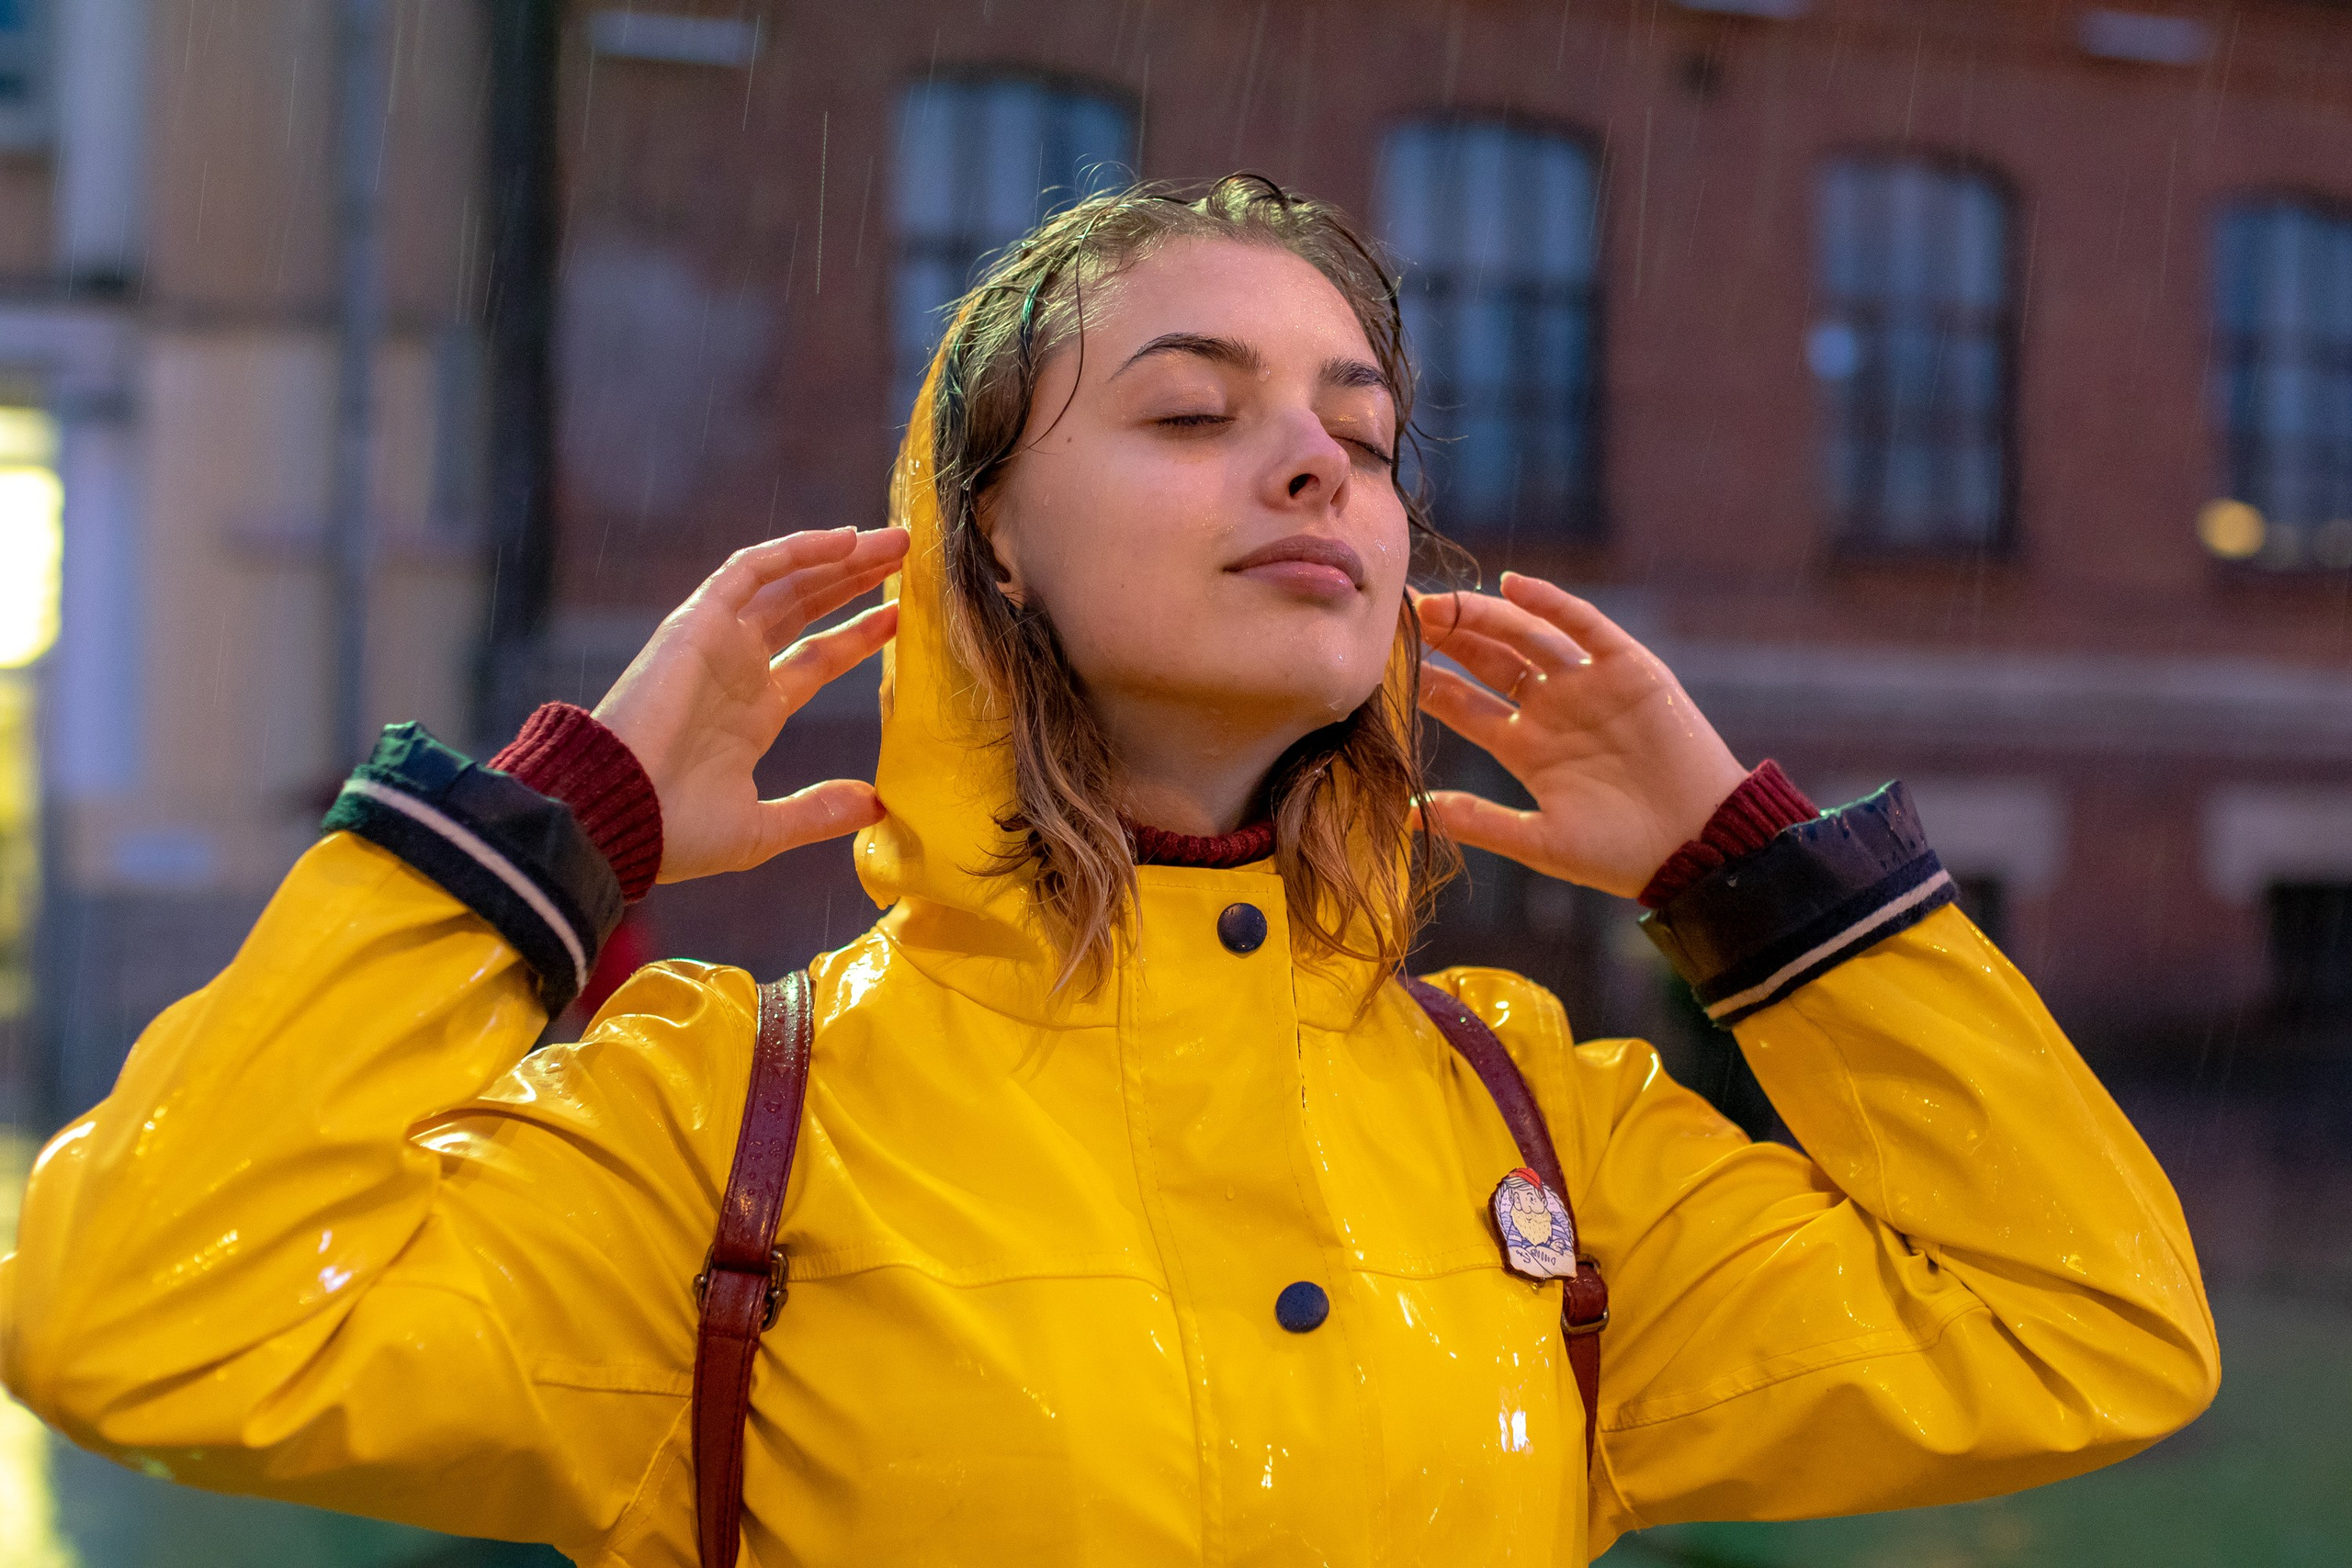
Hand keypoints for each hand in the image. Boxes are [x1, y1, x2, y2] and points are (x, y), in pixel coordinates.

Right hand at [593, 526, 908, 883]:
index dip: (857, 637)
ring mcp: (717, 643)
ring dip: (838, 559)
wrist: (616, 817)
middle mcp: (737, 670)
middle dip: (854, 583)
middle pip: (805, 610)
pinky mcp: (697, 623)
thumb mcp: (761, 830)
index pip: (814, 660)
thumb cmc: (672, 833)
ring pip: (786, 583)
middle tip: (905, 556)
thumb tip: (878, 807)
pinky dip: (797, 550)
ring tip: (892, 540)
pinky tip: (846, 540)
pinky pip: (752, 570)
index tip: (899, 618)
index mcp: (751, 714)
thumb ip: (818, 813)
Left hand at [1413, 573, 1748, 899]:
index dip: (1425, 681)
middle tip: (1399, 615)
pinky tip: (1513, 586)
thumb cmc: (1621, 854)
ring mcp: (1588, 686)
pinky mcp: (1629, 669)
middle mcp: (1550, 709)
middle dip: (1445, 636)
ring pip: (1526, 637)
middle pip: (1486, 661)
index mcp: (1525, 747)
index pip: (1462, 704)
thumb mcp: (1540, 842)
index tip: (1380, 662)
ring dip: (1484, 616)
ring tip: (1440, 601)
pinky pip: (1585, 626)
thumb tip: (1407, 816)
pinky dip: (1551, 603)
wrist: (1698, 847)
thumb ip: (1478, 822)